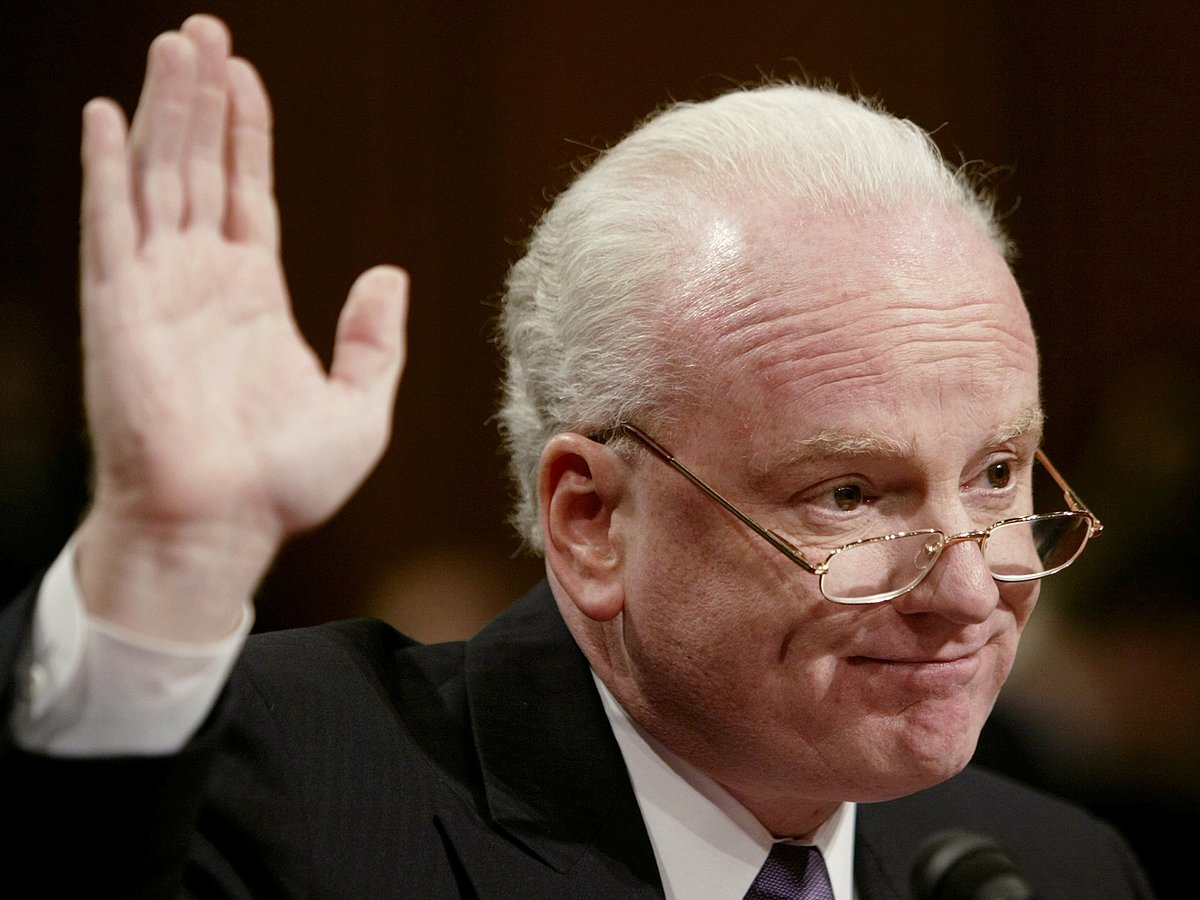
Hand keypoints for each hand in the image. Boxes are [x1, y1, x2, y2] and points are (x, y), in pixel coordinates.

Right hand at [75, 16, 406, 639]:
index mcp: (253, 299)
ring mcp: (156, 290)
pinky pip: (110, 222)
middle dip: (201, 99)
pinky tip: (107, 115)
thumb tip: (388, 273)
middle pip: (200, 168)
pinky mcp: (118, 308)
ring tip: (173, 45)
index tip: (245, 77)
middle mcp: (202, 283)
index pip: (246, 195)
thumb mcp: (360, 409)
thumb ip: (374, 339)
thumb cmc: (283, 485)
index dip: (246, 135)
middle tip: (203, 31)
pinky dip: (106, 167)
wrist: (222, 530)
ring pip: (158, 177)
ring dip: (164, 109)